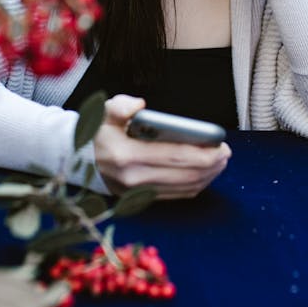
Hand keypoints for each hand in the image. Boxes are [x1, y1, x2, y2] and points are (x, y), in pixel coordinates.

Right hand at [93, 94, 231, 199]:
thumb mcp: (105, 111)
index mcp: (126, 154)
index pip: (174, 156)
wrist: (81, 160)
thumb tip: (140, 105)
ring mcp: (137, 193)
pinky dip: (195, 185)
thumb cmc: (100, 132)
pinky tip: (205, 174)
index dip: (202, 154)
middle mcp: (133, 178)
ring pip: (183, 188)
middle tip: (226, 153)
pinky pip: (176, 196)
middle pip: (184, 175)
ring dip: (207, 176)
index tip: (221, 147)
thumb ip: (121, 105)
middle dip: (211, 165)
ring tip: (220, 162)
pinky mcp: (142, 200)